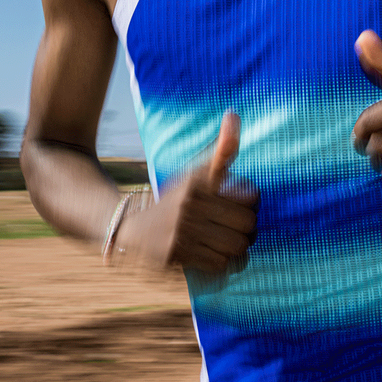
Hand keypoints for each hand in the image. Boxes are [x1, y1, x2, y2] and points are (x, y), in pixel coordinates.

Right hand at [117, 111, 257, 273]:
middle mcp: (188, 207)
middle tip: (238, 227)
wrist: (129, 228)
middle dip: (247, 228)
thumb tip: (234, 115)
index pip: (251, 196)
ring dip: (237, 248)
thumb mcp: (196, 173)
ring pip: (235, 248)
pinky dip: (222, 264)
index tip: (242, 202)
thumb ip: (222, 149)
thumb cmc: (175, 199)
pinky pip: (218, 267)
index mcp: (197, 184)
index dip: (252, 201)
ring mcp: (181, 233)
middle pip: (247, 225)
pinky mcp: (175, 257)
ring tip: (228, 243)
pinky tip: (214, 255)